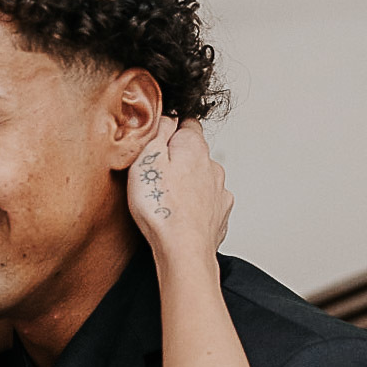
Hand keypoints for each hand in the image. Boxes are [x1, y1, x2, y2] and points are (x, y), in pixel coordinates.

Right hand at [127, 116, 232, 258]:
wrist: (184, 251)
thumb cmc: (161, 208)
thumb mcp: (146, 158)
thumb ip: (158, 131)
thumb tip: (167, 116)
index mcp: (194, 146)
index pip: (187, 122)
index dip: (170, 128)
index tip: (156, 141)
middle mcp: (212, 165)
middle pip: (195, 153)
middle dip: (179, 159)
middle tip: (156, 176)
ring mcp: (219, 192)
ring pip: (203, 179)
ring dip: (189, 184)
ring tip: (167, 200)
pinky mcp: (220, 215)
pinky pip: (208, 204)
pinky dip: (196, 207)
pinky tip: (181, 216)